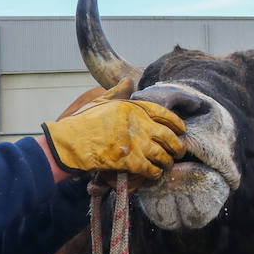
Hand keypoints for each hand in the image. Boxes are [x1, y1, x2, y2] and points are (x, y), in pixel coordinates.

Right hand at [42, 80, 185, 178]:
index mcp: (135, 108)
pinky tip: (154, 174)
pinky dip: (155, 173)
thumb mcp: (103, 101)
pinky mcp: (131, 162)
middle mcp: (140, 125)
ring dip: (167, 162)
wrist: (71, 142)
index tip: (181, 130)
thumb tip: (128, 79)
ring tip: (167, 165)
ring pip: (164, 156)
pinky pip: (152, 169)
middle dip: (178, 147)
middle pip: (170, 137)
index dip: (177, 124)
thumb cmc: (84, 121)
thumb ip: (119, 91)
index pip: (166, 115)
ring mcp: (137, 144)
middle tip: (179, 152)